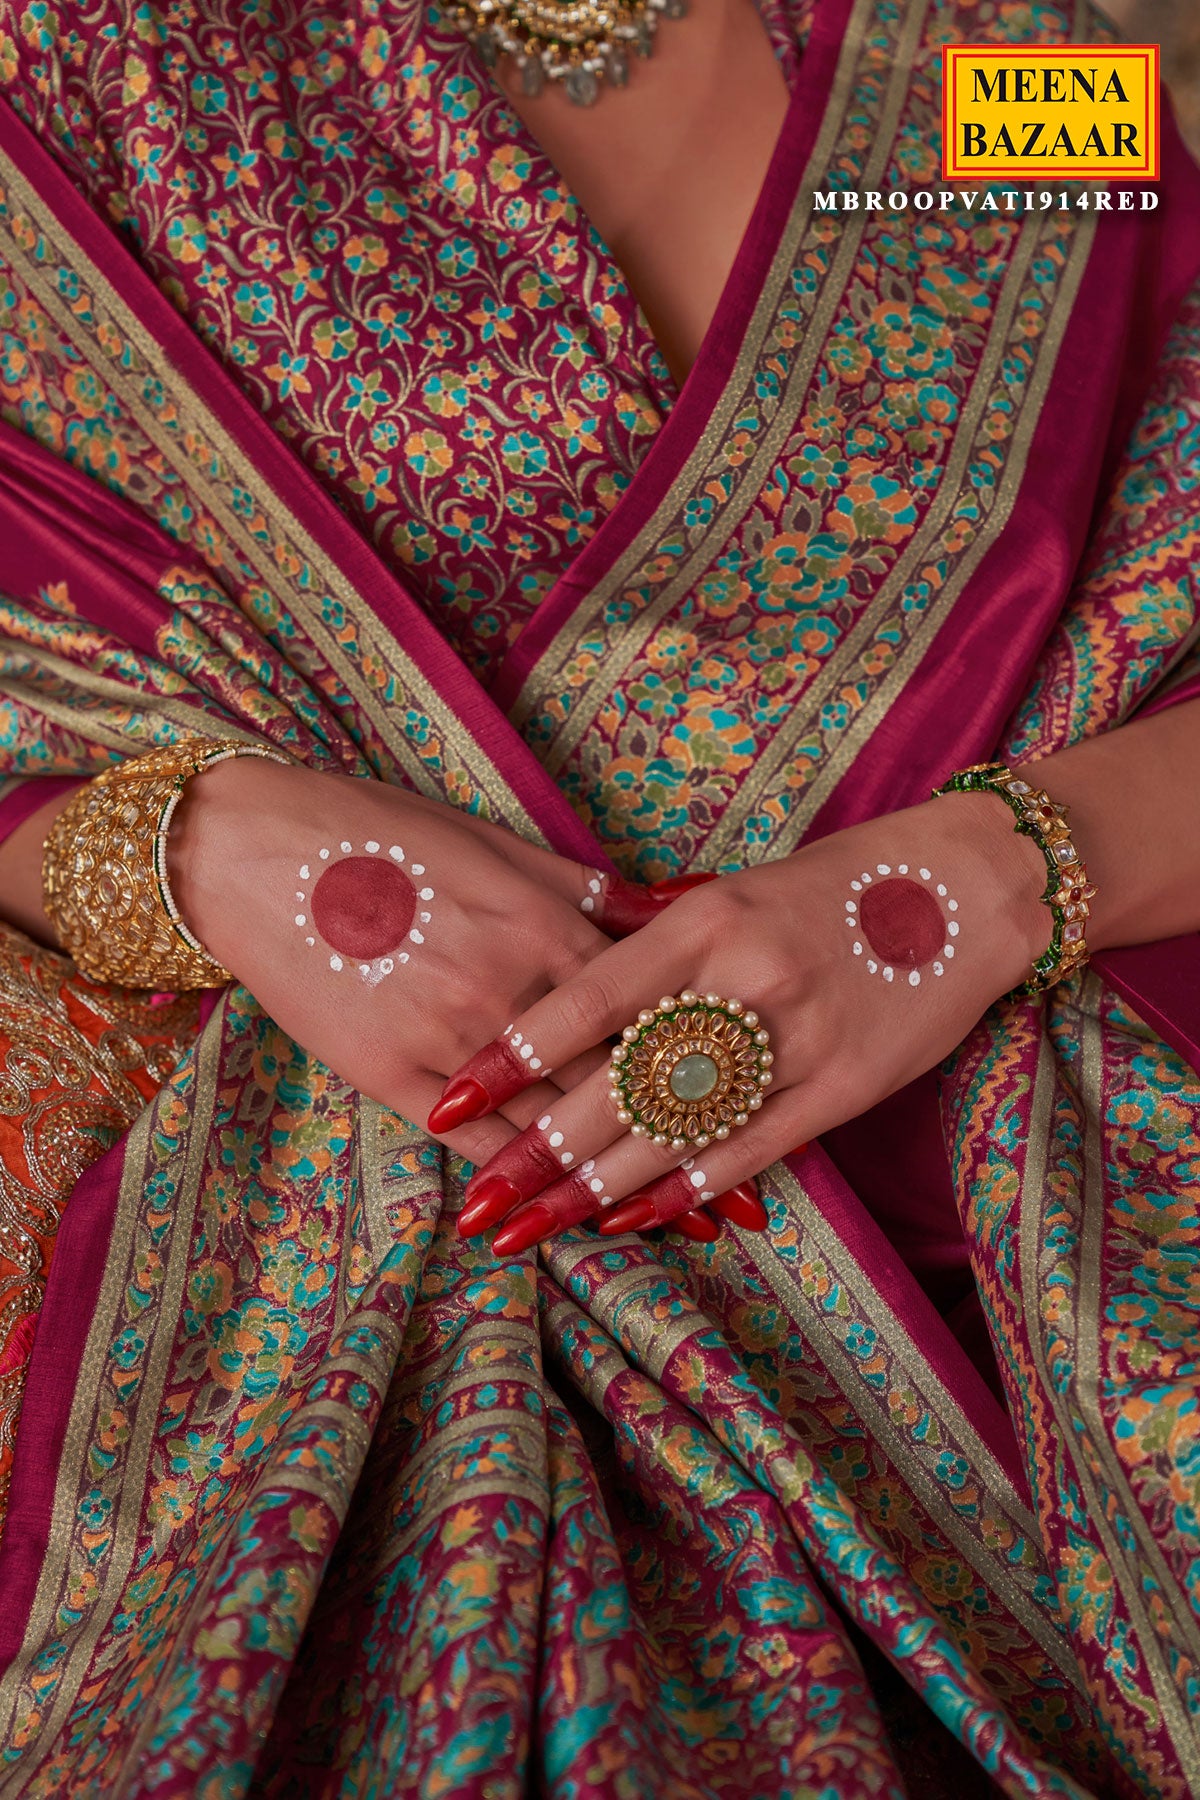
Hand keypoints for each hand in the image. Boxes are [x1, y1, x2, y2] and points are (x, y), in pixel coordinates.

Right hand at [167, 757, 748, 1230]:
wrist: (258, 851)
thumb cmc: (385, 833)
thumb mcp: (500, 846)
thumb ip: (589, 892)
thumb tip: (678, 904)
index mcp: (549, 925)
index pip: (647, 1011)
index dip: (708, 1066)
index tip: (763, 1108)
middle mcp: (512, 989)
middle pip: (615, 1081)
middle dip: (685, 1145)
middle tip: (746, 1206)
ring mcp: (449, 1038)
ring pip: (551, 1125)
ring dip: (618, 1183)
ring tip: (681, 1230)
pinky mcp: (388, 1074)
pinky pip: (470, 1144)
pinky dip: (518, 1184)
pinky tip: (558, 1221)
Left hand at [438, 791, 1049, 1251]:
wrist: (964, 887)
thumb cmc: (830, 886)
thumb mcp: (732, 891)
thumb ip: (652, 942)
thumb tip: (562, 989)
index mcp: (702, 920)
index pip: (586, 997)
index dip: (510, 1054)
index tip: (446, 1098)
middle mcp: (744, 977)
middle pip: (620, 1079)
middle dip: (538, 1150)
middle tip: (475, 1202)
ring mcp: (799, 1035)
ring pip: (677, 1127)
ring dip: (595, 1187)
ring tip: (530, 1226)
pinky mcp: (847, 1085)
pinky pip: (750, 1148)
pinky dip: (685, 1188)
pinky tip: (629, 1217)